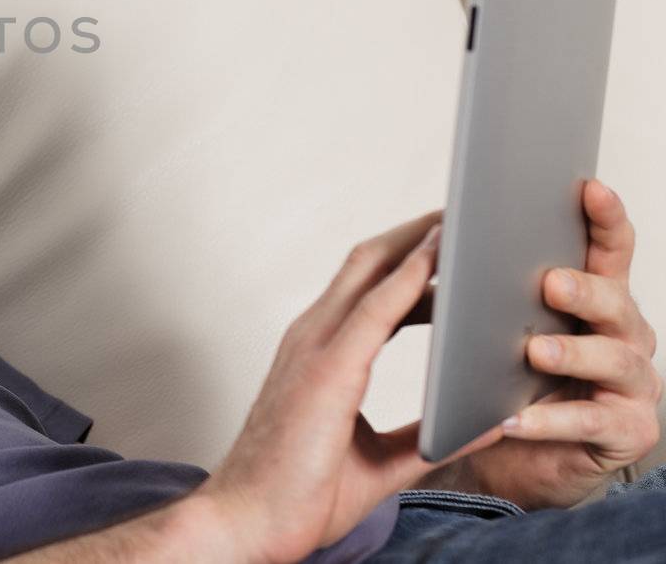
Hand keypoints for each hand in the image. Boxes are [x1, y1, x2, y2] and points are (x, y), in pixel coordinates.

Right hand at [193, 210, 502, 563]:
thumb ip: (431, 437)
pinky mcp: (327, 369)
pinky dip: (410, 278)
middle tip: (465, 213)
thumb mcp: (384, 462)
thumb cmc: (299, 495)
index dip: (408, 258)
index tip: (450, 244)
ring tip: (464, 220)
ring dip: (418, 241)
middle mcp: (312, 336)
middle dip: (416, 232)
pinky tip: (441, 259)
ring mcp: (314, 347)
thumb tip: (487, 421)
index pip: (366, 286)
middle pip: (367, 261)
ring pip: (369, 270)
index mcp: (319, 353)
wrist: (249, 523)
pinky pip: (374, 309)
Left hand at [414, 180, 661, 508]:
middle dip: (585, 289)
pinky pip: (593, 422)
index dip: (604, 217)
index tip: (587, 187)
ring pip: (615, 358)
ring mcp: (631, 384)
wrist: (506, 459)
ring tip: (533, 351)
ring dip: (572, 352)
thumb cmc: (498, 381)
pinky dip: (551, 420)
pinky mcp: (626, 432)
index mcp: (591, 296)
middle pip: (617, 299)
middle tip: (549, 283)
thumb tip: (442, 232)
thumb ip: (485, 284)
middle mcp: (622, 333)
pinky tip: (513, 419)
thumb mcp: (491, 325)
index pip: (608, 247)